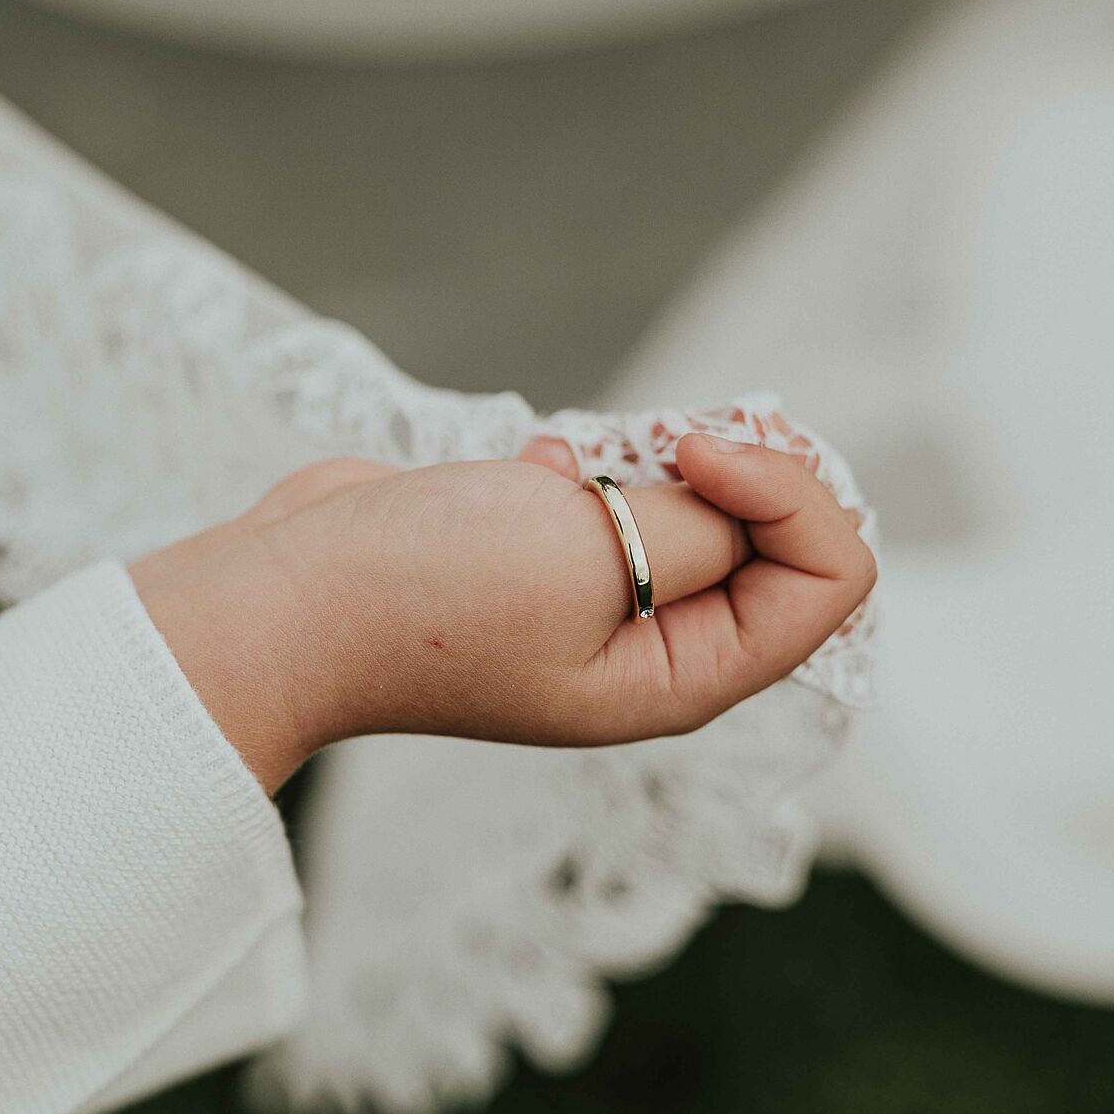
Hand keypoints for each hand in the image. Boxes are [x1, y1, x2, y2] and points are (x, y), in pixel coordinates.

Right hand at [131, 432, 875, 791]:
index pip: (826, 581)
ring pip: (689, 507)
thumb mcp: (592, 552)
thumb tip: (748, 496)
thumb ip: (704, 523)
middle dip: (736, 466)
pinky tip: (528, 467)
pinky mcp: (533, 557)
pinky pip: (611, 494)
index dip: (793, 496)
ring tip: (573, 465)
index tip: (697, 456)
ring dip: (654, 458)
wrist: (286, 600)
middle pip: (769, 538)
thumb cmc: (428, 595)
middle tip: (665, 437)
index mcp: (683, 677)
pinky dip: (588, 462)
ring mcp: (588, 602)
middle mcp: (649, 648)